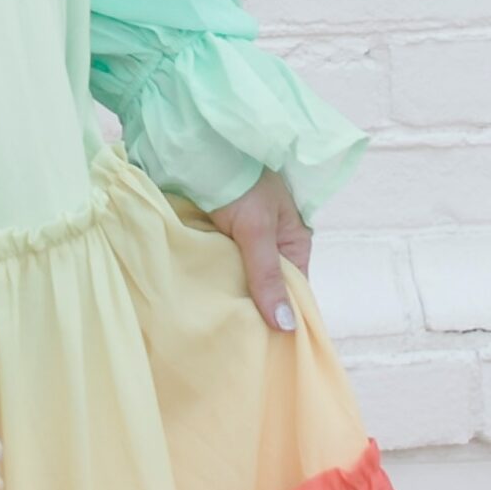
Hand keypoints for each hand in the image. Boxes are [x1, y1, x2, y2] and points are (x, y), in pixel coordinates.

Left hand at [211, 170, 313, 337]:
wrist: (195, 141)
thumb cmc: (238, 177)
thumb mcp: (256, 229)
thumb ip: (266, 275)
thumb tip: (286, 326)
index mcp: (292, 239)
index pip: (295, 289)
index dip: (285, 316)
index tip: (271, 349)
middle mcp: (269, 242)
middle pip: (265, 287)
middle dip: (253, 310)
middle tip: (239, 343)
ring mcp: (240, 239)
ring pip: (238, 279)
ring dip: (228, 297)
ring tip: (218, 329)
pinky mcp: (213, 236)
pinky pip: (215, 267)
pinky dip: (208, 281)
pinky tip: (199, 302)